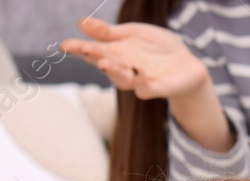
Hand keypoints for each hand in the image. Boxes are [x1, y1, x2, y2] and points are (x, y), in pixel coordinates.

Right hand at [61, 16, 208, 101]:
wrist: (185, 66)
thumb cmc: (155, 50)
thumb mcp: (131, 34)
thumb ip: (107, 33)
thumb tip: (81, 23)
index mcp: (116, 54)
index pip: (94, 51)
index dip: (79, 49)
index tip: (64, 45)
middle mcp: (124, 69)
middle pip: (106, 64)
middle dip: (95, 57)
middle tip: (86, 50)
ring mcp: (140, 80)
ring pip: (124, 80)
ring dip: (114, 71)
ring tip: (104, 62)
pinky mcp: (159, 88)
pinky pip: (149, 88)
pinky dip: (144, 83)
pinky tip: (140, 75)